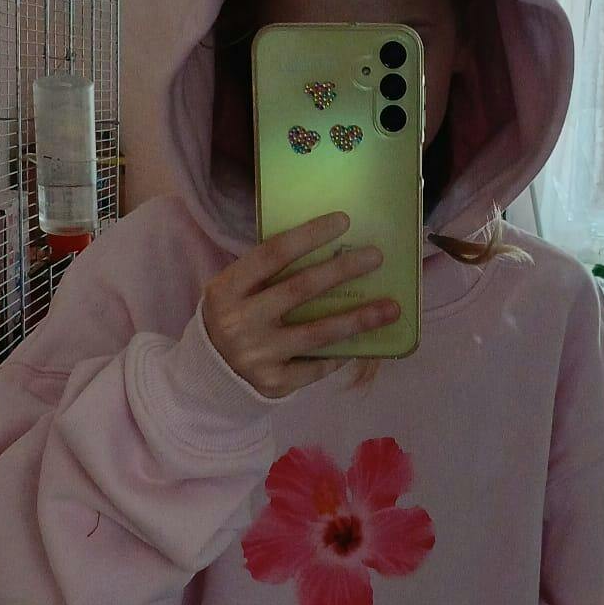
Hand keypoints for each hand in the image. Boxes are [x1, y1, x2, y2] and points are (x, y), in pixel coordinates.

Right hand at [201, 212, 398, 397]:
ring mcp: (257, 355)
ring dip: (359, 318)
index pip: (272, 254)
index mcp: (227, 290)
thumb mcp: (236, 291)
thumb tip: (330, 248)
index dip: (308, 236)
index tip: (343, 221)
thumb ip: (268, 274)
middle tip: (376, 257)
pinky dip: (342, 352)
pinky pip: (318, 365)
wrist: (211, 375)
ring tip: (392, 308)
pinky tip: (366, 342)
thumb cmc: (236, 318)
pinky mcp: (274, 383)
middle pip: (300, 290)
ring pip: (318, 333)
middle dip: (342, 270)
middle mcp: (239, 322)